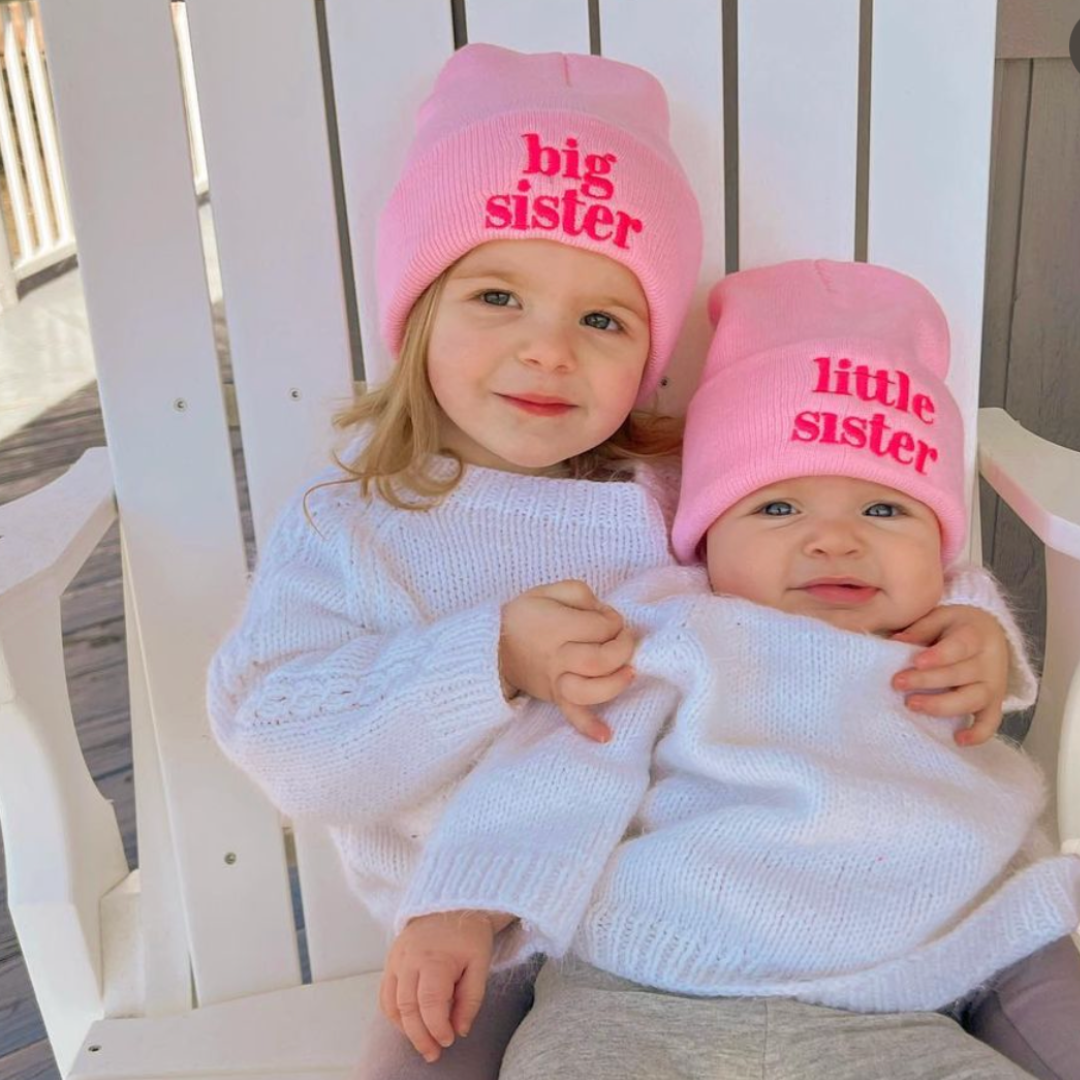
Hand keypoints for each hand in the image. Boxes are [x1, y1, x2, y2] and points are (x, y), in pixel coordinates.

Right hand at [379, 910, 507, 1062]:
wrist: (453, 903)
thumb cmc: (469, 934)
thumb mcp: (480, 964)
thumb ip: (471, 999)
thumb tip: (460, 1030)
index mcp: (434, 959)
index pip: (430, 1004)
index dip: (438, 1028)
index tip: (449, 1040)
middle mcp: (409, 960)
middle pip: (407, 1008)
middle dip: (420, 1037)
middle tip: (434, 1054)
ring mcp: (396, 959)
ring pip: (391, 1004)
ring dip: (405, 1029)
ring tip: (422, 1042)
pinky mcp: (391, 960)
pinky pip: (385, 993)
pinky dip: (394, 1014)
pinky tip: (408, 1024)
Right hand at [500, 580, 635, 741]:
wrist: (493, 647)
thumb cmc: (525, 616)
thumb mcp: (549, 591)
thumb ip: (581, 595)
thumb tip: (605, 613)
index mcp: (557, 627)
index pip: (601, 626)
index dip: (614, 620)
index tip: (609, 618)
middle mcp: (557, 656)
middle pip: (600, 659)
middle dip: (623, 648)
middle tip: (623, 640)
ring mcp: (556, 680)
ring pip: (589, 690)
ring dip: (615, 683)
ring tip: (629, 673)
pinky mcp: (555, 697)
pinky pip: (571, 714)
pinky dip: (587, 726)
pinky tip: (605, 735)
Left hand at [890, 604, 1008, 745]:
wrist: (989, 634)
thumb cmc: (956, 627)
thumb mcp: (941, 616)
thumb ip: (921, 628)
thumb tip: (896, 640)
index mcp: (976, 636)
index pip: (959, 647)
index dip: (939, 656)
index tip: (916, 662)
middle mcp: (989, 662)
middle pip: (960, 675)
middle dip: (927, 681)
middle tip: (898, 683)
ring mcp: (994, 685)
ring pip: (973, 699)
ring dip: (942, 705)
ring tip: (912, 705)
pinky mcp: (994, 703)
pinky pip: (991, 722)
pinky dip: (979, 734)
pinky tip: (958, 740)